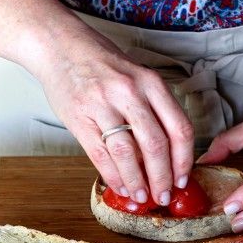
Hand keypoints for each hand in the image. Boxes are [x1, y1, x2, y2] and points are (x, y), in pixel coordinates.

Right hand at [0, 0, 194, 205]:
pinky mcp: (79, 117)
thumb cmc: (101, 63)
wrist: (58, 45)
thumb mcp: (137, 76)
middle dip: (162, 178)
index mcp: (151, 83)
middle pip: (156, 145)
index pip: (179, 128)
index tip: (183, 179)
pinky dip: (113, 175)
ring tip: (142, 197)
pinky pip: (100, 154)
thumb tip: (165, 155)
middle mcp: (130, 92)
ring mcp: (103, 105)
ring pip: (128, 153)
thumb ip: (153, 109)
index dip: (184, 160)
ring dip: (137, 181)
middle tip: (164, 197)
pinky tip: (120, 186)